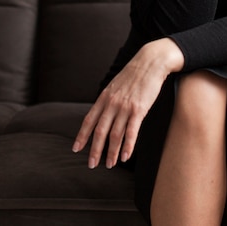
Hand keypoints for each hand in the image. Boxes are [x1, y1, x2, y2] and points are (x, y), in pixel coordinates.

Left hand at [72, 38, 183, 168]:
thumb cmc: (135, 73)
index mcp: (104, 97)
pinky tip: (126, 157)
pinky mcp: (139, 110)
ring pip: (115, 135)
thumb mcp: (116, 84)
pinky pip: (131, 132)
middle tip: (92, 165)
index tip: (76, 148)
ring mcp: (125, 107)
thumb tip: (104, 112)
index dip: (82, 136)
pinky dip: (128, 147)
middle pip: (100, 131)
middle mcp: (112, 103)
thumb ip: (109, 98)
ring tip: (110, 164)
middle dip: (94, 150)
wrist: (150, 62)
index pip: (89, 120)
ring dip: (111, 152)